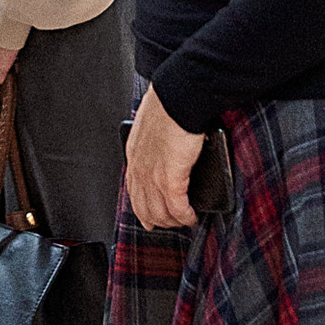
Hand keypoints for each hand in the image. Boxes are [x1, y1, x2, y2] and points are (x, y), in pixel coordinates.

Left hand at [124, 81, 203, 230]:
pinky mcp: (170, 180)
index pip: (133, 190)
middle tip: (172, 224)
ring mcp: (153, 177)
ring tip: (185, 221)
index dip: (141, 209)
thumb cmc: (168, 106)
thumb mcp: (150, 128)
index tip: (148, 218)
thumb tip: (167, 150)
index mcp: (134, 156)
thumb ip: (154, 144)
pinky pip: (177, 208)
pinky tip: (191, 217)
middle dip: (158, 220)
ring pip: (160, 212)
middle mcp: (140, 169)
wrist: (176, 101)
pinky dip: (185, 216)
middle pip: (144, 207)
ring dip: (174, 221)